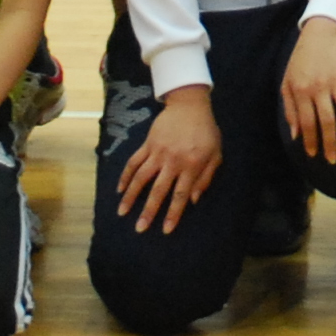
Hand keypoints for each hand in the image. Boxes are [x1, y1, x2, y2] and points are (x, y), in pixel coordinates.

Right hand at [113, 86, 221, 231]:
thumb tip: (193, 201)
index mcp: (191, 166)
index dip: (173, 214)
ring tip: (122, 212)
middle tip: (140, 228)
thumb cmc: (206, 131)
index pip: (180, 195)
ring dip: (131, 196)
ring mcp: (158, 152)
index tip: (166, 231)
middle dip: (148, 211)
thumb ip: (206, 178)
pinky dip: (125, 176)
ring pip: (141, 177)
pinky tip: (120, 189)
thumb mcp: (215, 154)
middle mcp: (173, 161)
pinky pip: (134, 162)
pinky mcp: (148, 144)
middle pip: (158, 191)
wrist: (190, 105)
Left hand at [281, 18, 335, 161]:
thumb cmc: (301, 61)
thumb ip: (290, 108)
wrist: (319, 35)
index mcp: (302, 91)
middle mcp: (319, 87)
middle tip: (333, 160)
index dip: (310, 140)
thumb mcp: (287, 83)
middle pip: (327, 120)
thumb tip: (295, 135)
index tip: (314, 155)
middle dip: (330, 142)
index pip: (307, 122)